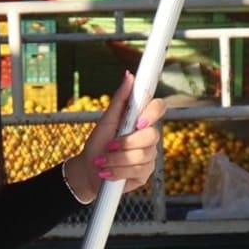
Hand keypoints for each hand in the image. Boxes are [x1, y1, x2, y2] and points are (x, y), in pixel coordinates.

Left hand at [62, 71, 167, 199]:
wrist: (89, 170)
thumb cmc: (98, 142)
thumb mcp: (106, 119)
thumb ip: (120, 99)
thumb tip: (129, 75)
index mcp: (141, 119)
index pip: (159, 107)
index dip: (153, 113)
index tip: (138, 122)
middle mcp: (149, 137)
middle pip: (151, 136)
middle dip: (126, 143)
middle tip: (109, 146)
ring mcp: (149, 156)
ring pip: (142, 156)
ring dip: (117, 159)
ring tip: (103, 161)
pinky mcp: (145, 173)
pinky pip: (138, 170)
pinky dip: (118, 171)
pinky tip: (108, 173)